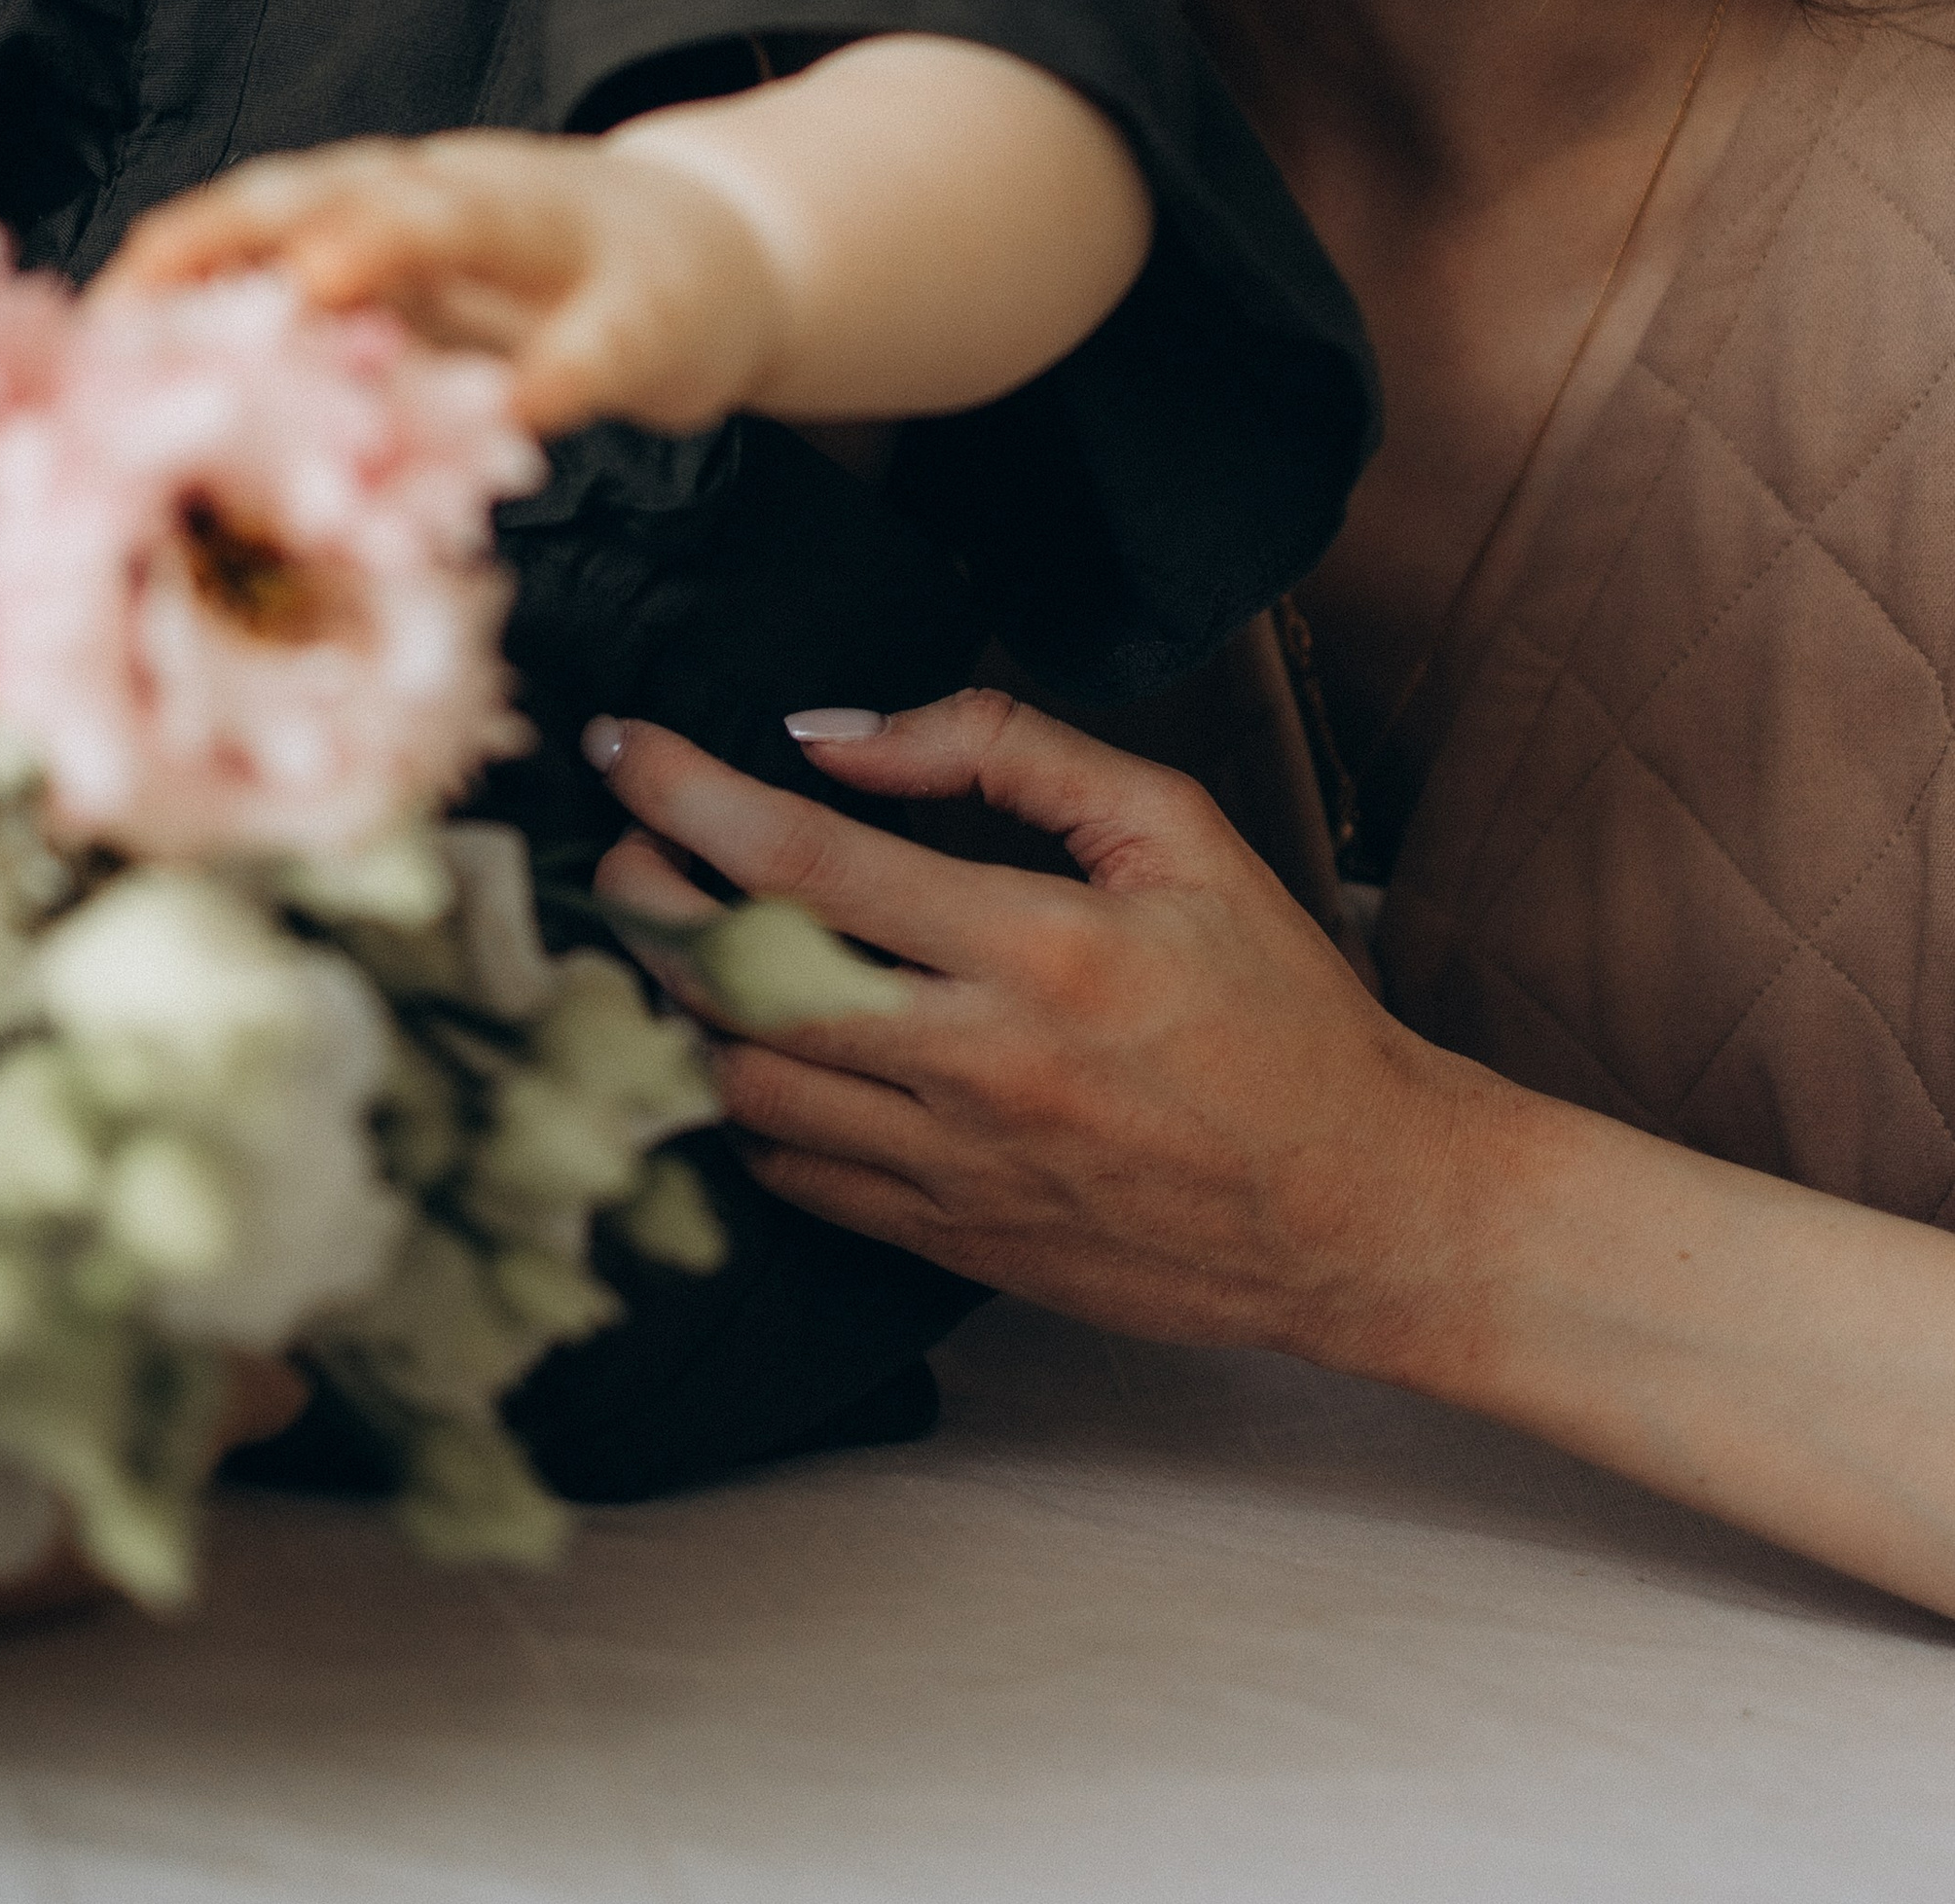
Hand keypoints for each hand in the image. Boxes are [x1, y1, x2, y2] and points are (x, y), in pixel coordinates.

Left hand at [106, 134, 790, 436]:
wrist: (727, 266)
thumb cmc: (541, 296)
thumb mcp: (431, 303)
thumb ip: (329, 337)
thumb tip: (179, 409)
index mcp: (398, 202)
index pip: (276, 206)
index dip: (188, 246)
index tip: (96, 305)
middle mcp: (467, 195)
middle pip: (353, 190)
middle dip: (256, 225)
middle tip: (165, 281)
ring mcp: (563, 237)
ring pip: (471, 219)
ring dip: (390, 240)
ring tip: (316, 284)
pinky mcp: (650, 311)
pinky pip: (599, 337)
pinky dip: (558, 365)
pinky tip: (517, 409)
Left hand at [587, 690, 1491, 1372]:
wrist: (1359, 1207)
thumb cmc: (1278, 1007)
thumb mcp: (1177, 831)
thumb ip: (1006, 753)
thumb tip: (838, 733)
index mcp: (1037, 947)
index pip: (801, 859)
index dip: (682, 792)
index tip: (620, 743)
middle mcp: (977, 1065)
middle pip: (733, 980)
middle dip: (643, 897)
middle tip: (625, 845)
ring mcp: (954, 1169)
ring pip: (740, 1084)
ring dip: (680, 1002)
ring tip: (680, 939)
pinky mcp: (949, 1245)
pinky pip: (788, 1172)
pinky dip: (745, 1101)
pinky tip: (758, 1043)